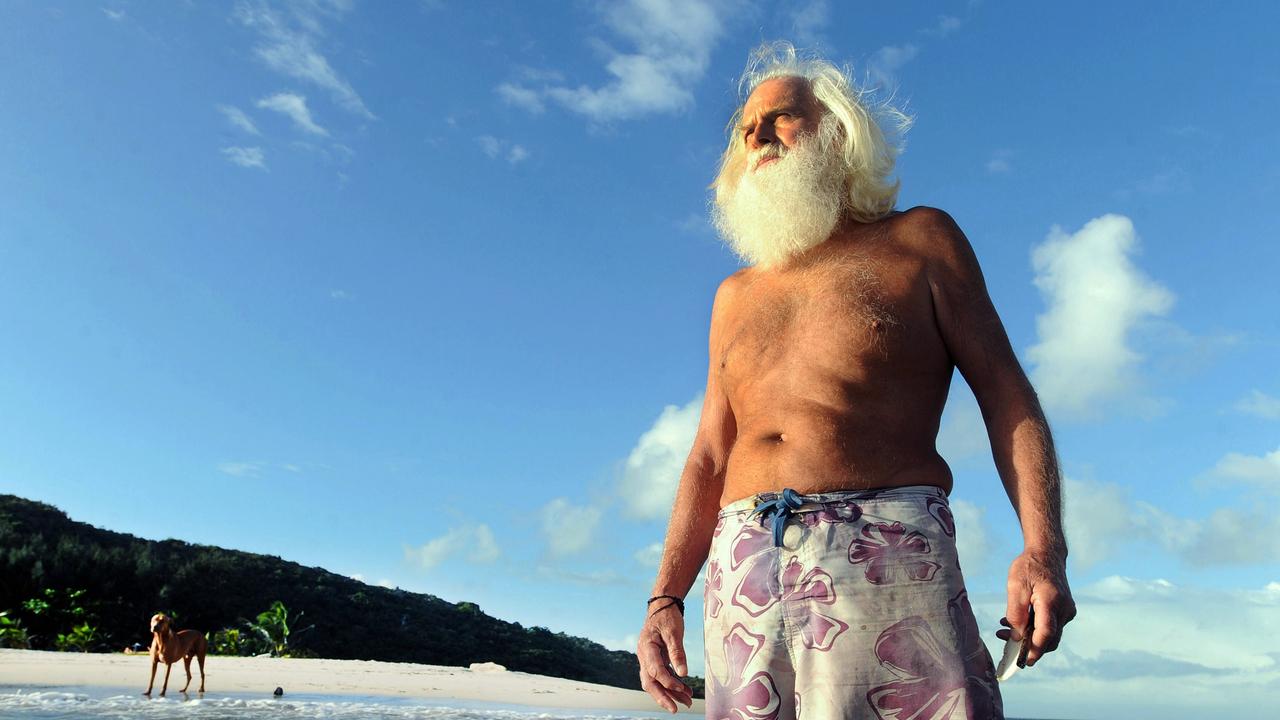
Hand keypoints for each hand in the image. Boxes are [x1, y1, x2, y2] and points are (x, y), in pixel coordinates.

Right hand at [637, 601, 692, 713]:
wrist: (662, 605)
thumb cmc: (667, 616)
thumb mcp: (674, 631)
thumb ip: (677, 652)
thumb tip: (683, 673)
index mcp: (646, 647)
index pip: (655, 670)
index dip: (667, 682)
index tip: (682, 689)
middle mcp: (644, 655)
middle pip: (650, 682)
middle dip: (662, 697)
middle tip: (675, 710)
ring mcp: (649, 658)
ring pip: (656, 681)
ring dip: (670, 693)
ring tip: (688, 702)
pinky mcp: (656, 659)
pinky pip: (662, 675)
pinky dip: (672, 684)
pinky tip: (685, 690)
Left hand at [999, 549, 1075, 666]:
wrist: (1047, 554)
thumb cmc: (1028, 567)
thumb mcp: (1015, 586)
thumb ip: (1016, 612)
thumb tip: (1016, 636)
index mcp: (1052, 602)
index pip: (1046, 633)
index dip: (1035, 650)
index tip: (1024, 661)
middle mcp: (1064, 609)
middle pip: (1049, 638)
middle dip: (1028, 646)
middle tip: (1004, 642)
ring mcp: (1066, 611)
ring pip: (1049, 634)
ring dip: (1030, 637)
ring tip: (1004, 631)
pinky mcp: (1064, 610)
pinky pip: (1050, 626)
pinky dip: (1035, 629)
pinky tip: (1016, 623)